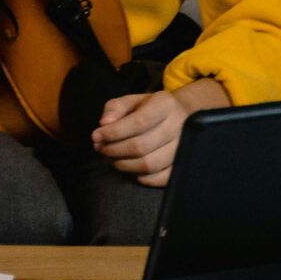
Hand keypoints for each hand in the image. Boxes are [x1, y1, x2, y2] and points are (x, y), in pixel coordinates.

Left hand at [92, 76, 230, 186]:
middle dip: (114, 150)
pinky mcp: (183, 165)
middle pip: (141, 146)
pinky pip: (160, 178)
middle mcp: (179, 126)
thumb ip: (115, 108)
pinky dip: (142, 177)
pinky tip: (132, 168)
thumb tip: (104, 123)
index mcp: (165, 105)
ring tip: (114, 158)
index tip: (96, 136)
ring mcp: (183, 148)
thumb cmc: (152, 108)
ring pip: (149, 164)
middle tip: (102, 148)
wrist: (184, 115)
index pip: (139, 122)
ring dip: (124, 165)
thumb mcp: (133, 100)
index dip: (114, 132)